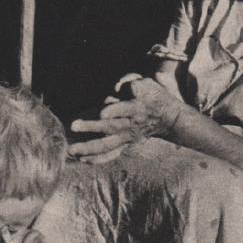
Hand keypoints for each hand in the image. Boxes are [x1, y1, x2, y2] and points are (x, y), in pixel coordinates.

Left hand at [68, 74, 185, 163]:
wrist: (169, 119)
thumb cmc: (154, 96)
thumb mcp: (148, 83)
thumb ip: (132, 81)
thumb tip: (116, 86)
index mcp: (136, 108)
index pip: (124, 109)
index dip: (113, 111)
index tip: (102, 113)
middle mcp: (131, 125)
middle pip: (110, 128)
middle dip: (91, 127)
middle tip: (73, 125)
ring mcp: (127, 137)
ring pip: (107, 145)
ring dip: (89, 148)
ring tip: (72, 149)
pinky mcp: (125, 144)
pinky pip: (111, 154)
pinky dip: (97, 158)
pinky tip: (82, 160)